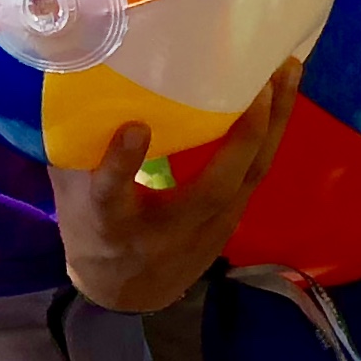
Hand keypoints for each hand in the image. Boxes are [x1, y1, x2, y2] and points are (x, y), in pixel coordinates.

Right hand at [49, 61, 294, 312]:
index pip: (112, 198)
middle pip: (213, 189)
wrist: (126, 293)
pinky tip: (285, 93)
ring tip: (289, 67)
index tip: (133, 127)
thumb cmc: (93, 231)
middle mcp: (166, 230)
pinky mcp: (232, 218)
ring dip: (275, 121)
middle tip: (259, 79)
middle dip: (241, 136)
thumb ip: (73, 148)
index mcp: (111, 223)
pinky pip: (258, 170)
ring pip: (251, 175)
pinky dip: (274, 131)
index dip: (121, 165)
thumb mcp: (72, 197)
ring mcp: (208, 229)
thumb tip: (71, 78)